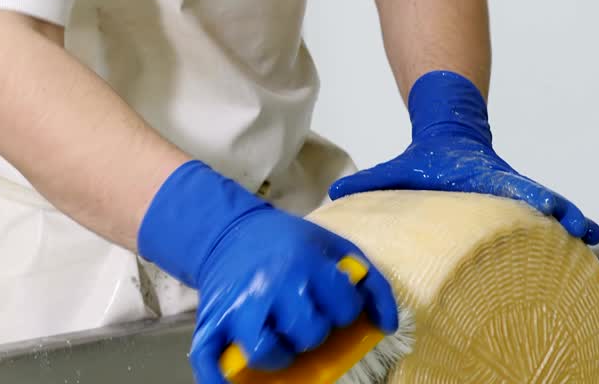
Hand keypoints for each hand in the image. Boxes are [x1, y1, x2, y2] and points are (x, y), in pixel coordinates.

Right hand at [139, 162, 397, 383]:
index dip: (344, 309)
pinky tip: (232, 383)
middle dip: (313, 332)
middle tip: (304, 319)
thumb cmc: (290, 243)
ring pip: (266, 352)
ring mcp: (240, 304)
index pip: (344, 309)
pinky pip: (210, 360)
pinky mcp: (213, 319)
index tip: (334, 301)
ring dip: (279, 356)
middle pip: (308, 334)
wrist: (231, 230)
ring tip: (280, 343)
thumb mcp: (335, 247)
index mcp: (306, 264)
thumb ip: (369, 282)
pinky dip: (219, 380)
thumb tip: (387, 326)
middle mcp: (272, 285)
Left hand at [329, 71, 598, 244]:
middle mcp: (503, 185)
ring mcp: (513, 192)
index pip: (507, 186)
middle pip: (536, 198)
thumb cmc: (426, 160)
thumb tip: (333, 196)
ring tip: (592, 236)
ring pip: (547, 205)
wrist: (450, 134)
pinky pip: (544, 209)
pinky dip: (564, 219)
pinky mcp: (516, 199)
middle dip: (560, 211)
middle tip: (584, 229)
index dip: (526, 196)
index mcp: (481, 177)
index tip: (547, 206)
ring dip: (569, 219)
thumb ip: (371, 181)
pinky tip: (586, 236)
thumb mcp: (400, 169)